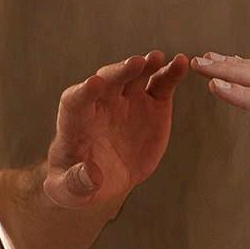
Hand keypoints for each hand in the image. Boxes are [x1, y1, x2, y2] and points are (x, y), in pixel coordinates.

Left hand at [43, 49, 189, 209]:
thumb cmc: (77, 180)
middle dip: (119, 71)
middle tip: (136, 62)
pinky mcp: (152, 104)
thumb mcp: (68, 190)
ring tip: (157, 58)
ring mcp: (128, 100)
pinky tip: (181, 64)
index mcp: (75, 121)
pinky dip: (170, 73)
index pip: (75, 101)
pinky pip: (161, 84)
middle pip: (107, 81)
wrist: (104, 178)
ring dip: (146, 65)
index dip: (84, 92)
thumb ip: (75, 183)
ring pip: (135, 76)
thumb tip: (90, 176)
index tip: (93, 84)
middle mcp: (101, 103)